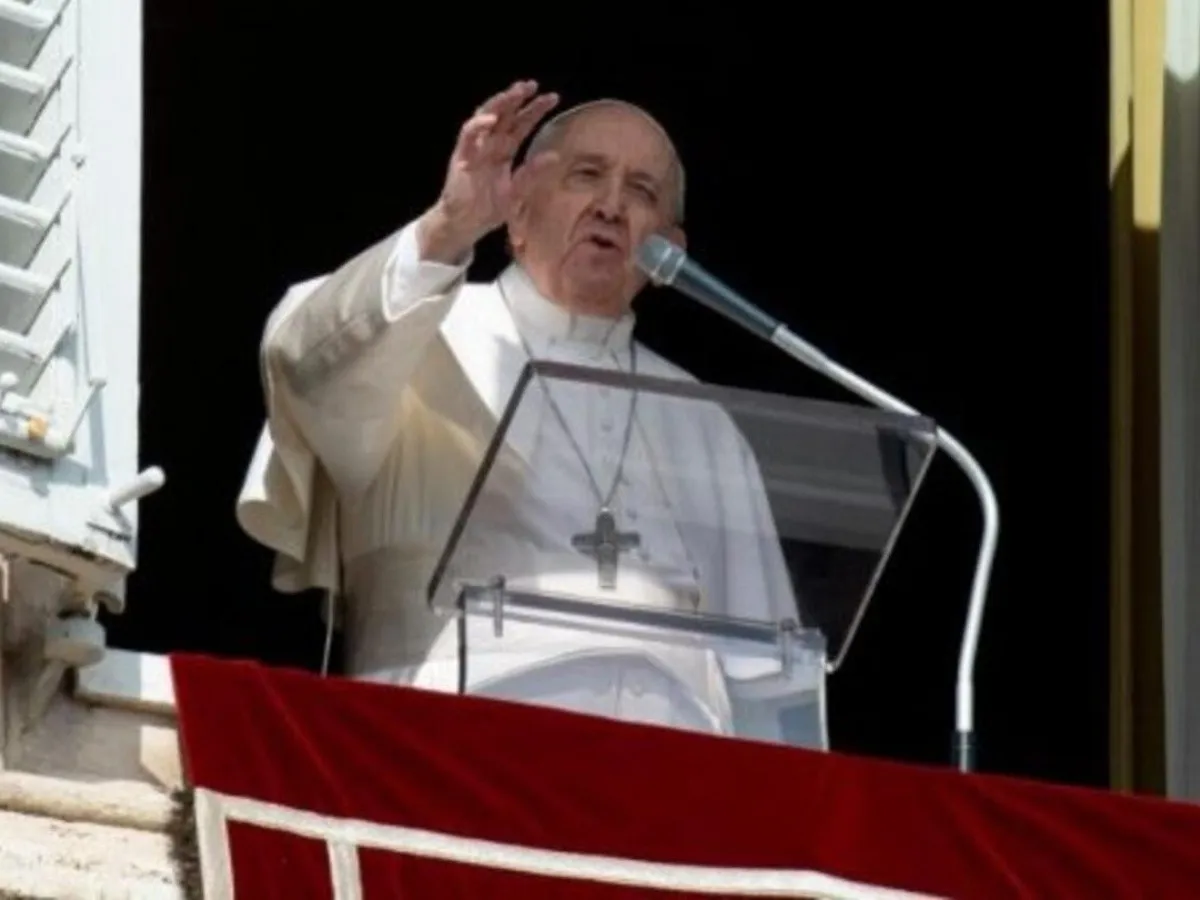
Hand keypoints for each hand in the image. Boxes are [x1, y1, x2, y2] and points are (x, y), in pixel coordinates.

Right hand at [419, 81, 558, 262]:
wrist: (466, 224)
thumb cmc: (489, 209)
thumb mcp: (517, 191)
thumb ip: (533, 173)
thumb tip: (556, 155)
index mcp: (504, 150)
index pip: (521, 124)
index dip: (535, 110)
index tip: (553, 98)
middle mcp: (490, 144)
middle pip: (505, 115)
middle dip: (518, 98)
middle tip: (533, 85)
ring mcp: (475, 148)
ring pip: (486, 116)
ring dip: (500, 103)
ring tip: (515, 93)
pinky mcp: (462, 155)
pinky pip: (468, 135)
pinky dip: (478, 125)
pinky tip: (492, 119)